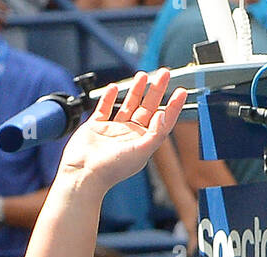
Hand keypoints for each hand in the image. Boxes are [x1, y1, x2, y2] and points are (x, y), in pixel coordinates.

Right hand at [57, 69, 187, 195]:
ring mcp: (113, 130)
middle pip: (147, 108)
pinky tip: (113, 87)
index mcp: (143, 143)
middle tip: (164, 73)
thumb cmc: (112, 168)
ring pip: (128, 105)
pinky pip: (104, 108)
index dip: (172, 106)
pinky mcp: (96, 127)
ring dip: (136, 90)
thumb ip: (155, 134)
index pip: (162, 122)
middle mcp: (130, 135)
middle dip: (156, 90)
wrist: (84, 173)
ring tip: (143, 75)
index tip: (181, 91)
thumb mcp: (141, 152)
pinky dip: (108, 97)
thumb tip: (162, 115)